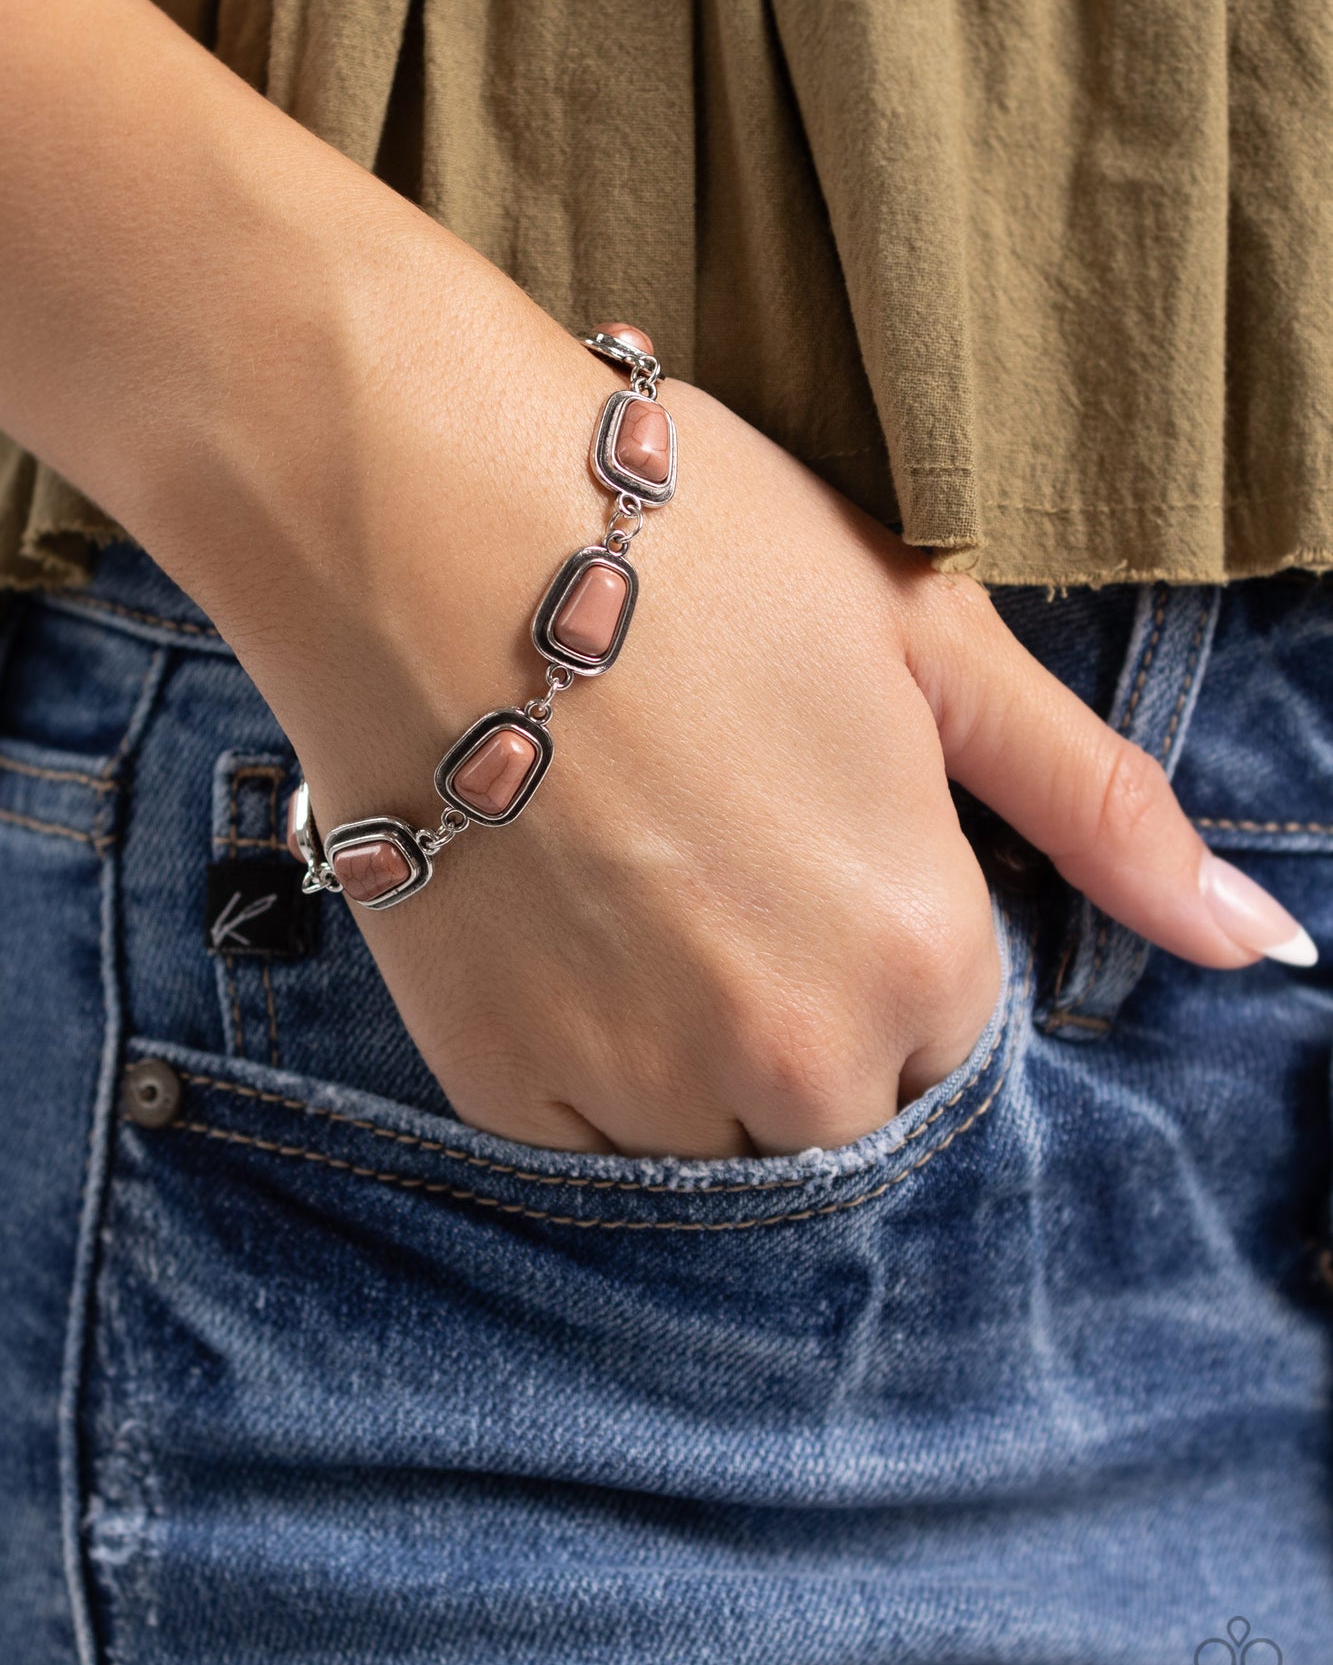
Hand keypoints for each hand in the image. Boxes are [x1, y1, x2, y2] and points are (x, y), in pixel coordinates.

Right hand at [0, 0, 1302, 1156]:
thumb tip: (1262, 945)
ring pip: (717, 1152)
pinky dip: (585, 1071)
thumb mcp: (926, 640)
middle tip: (716, 863)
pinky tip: (555, 924)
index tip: (812, 851)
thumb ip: (1098, 806)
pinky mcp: (493, 1090)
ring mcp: (631, 1084)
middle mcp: (790, 1049)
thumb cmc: (686, 544)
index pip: (960, 1042)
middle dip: (811, 1022)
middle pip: (846, 1117)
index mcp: (918, 942)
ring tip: (632, 890)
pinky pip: (583, 1154)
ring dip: (697, 1062)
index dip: (893, 944)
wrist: (417, 510)